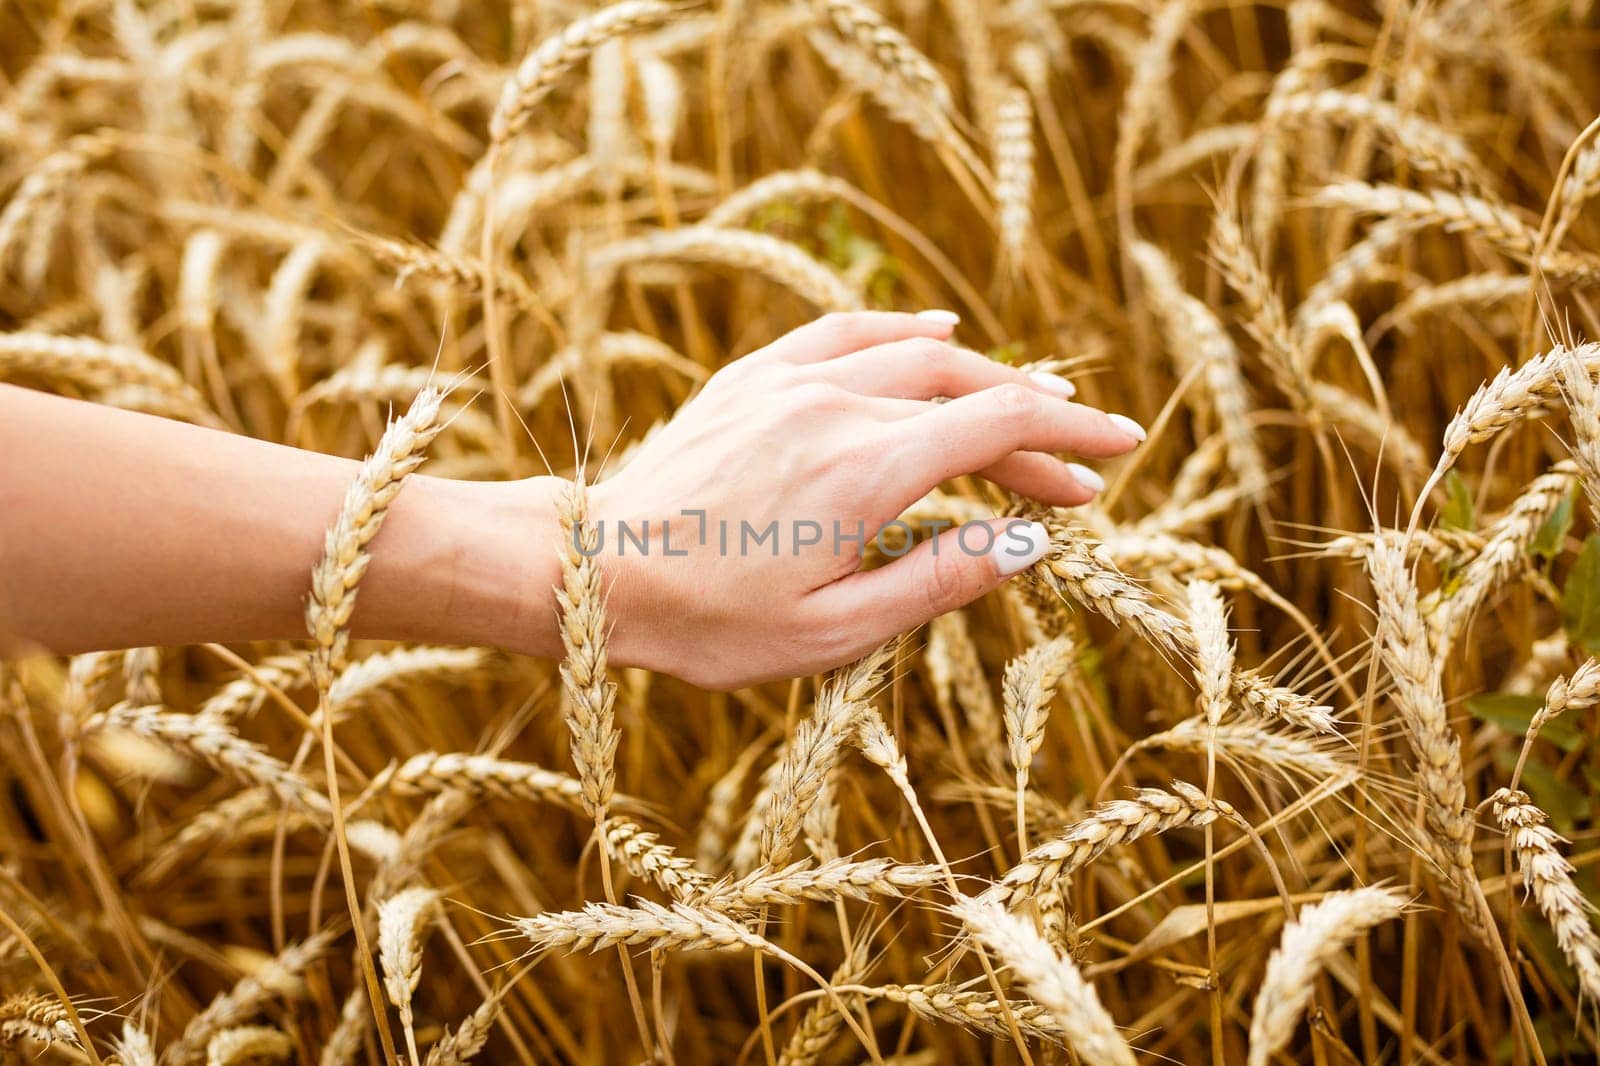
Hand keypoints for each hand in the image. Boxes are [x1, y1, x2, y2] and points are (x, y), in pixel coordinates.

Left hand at [587, 311, 1144, 689]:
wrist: (591, 571)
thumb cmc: (709, 621)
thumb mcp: (833, 631)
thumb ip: (937, 582)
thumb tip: (1025, 544)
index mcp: (867, 471)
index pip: (1000, 427)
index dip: (1068, 439)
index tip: (1118, 454)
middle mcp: (836, 406)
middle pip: (968, 393)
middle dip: (1037, 423)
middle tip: (1080, 466)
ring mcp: (789, 382)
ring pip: (914, 356)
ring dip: (983, 376)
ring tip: (1033, 403)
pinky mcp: (751, 379)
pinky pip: (844, 332)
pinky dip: (902, 330)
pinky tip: (936, 331)